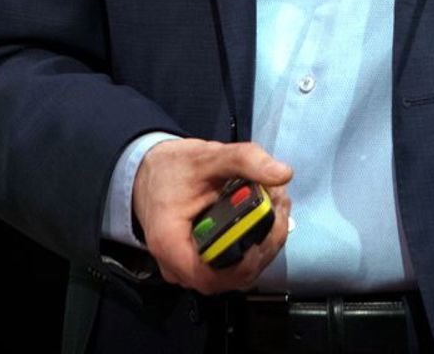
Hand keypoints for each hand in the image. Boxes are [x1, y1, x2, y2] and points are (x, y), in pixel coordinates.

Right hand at [130, 138, 292, 294]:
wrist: (150, 173)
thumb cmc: (173, 169)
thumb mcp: (208, 156)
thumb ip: (244, 160)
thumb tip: (283, 173)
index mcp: (170, 245)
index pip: (211, 276)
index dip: (245, 262)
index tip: (267, 229)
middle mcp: (178, 266)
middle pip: (231, 276)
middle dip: (264, 244)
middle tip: (280, 205)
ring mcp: (190, 269)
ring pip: (236, 274)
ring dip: (264, 244)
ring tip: (276, 205)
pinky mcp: (202, 264)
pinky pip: (233, 265)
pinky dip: (254, 244)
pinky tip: (265, 216)